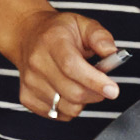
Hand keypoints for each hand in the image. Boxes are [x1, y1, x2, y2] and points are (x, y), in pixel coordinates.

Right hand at [1, 8, 123, 121]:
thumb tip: (111, 52)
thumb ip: (100, 37)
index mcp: (52, 41)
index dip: (94, 81)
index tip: (112, 89)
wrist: (28, 36)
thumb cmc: (58, 31)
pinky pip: (58, 115)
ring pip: (68, 108)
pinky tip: (69, 92)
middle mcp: (37, 62)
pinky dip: (69, 108)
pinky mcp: (27, 97)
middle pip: (73, 92)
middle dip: (96, 94)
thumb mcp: (83, 24)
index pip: (72, 66)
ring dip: (83, 102)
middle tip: (103, 85)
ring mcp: (30, 82)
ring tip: (82, 85)